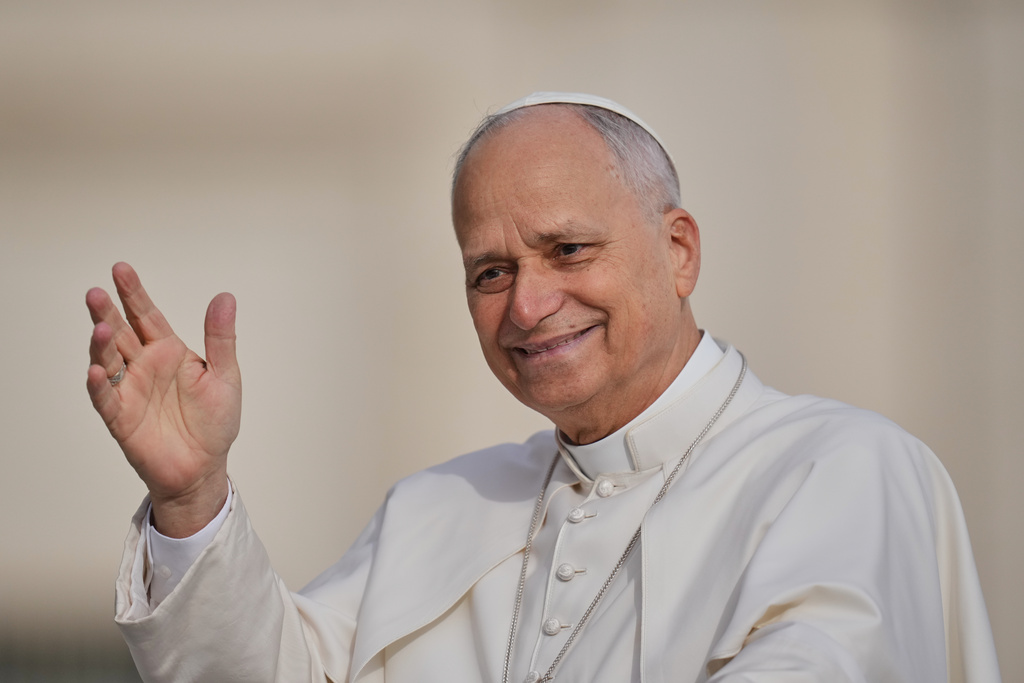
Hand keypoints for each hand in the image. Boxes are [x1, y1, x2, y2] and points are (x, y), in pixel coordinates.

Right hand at [86, 263, 240, 536]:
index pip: (146, 316)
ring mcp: (130, 390)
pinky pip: (106, 399)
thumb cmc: (214, 422)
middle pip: (120, 333)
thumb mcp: (225, 375)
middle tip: (96, 293)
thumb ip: (221, 338)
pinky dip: (99, 386)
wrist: (205, 467)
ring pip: (108, 361)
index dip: (133, 294)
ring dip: (101, 345)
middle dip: (107, 313)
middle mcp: (145, 366)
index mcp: (169, 352)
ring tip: (99, 328)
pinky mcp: (122, 417)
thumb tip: (225, 297)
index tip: (120, 269)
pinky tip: (96, 371)